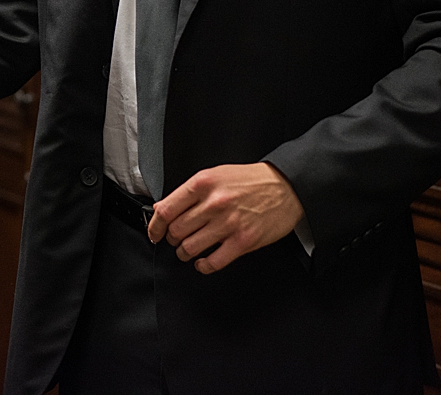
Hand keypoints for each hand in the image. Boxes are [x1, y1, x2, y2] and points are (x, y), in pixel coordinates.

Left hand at [146, 162, 303, 273]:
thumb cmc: (250, 181)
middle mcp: (214, 203)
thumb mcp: (215, 175)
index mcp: (203, 184)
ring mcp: (228, 224)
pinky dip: (203, 265)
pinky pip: (213, 261)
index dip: (155, 226)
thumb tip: (163, 208)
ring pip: (190, 248)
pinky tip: (203, 262)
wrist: (285, 187)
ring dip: (185, 253)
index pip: (166, 210)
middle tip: (177, 239)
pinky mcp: (243, 241)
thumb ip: (189, 192)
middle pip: (176, 231)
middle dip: (172, 239)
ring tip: (188, 251)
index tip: (155, 233)